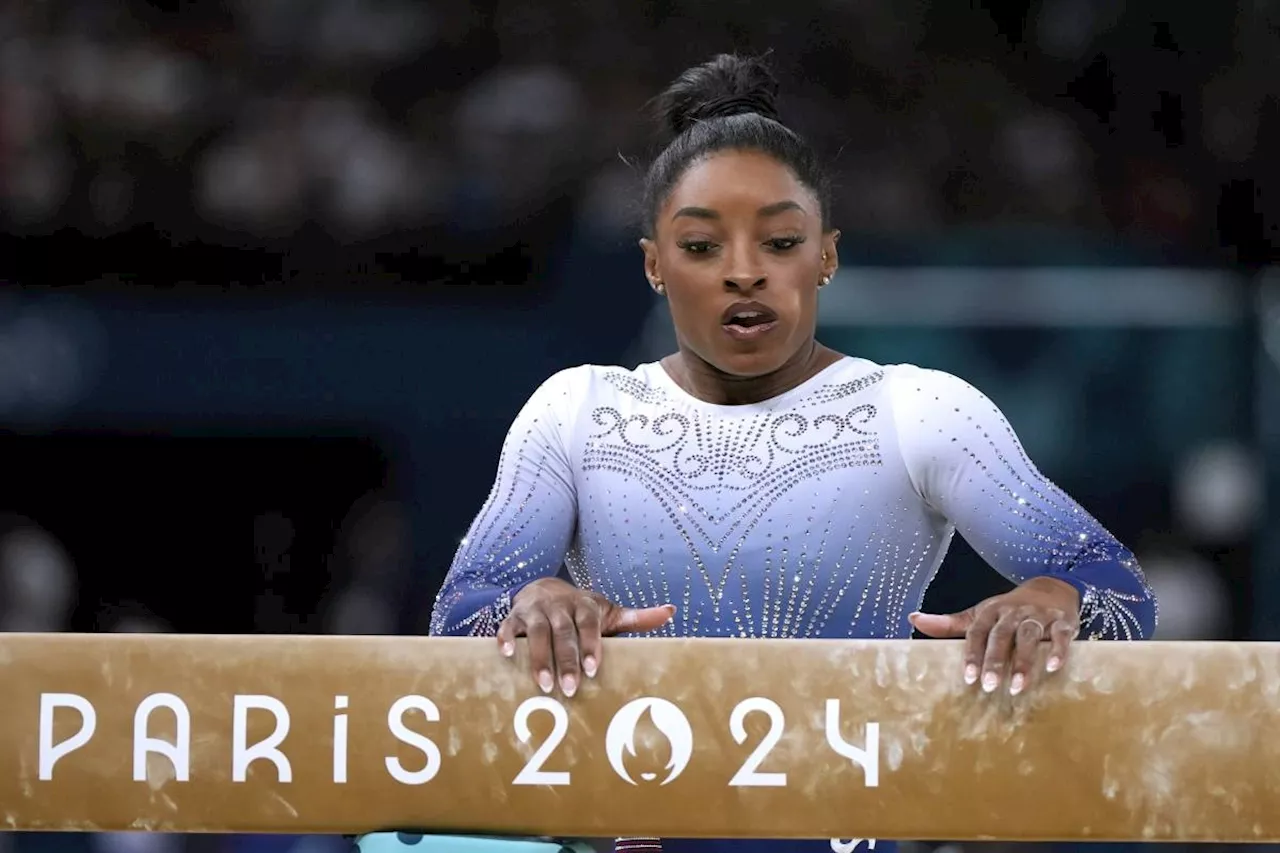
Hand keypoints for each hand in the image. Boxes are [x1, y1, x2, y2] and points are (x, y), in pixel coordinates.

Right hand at [496, 578, 674, 696]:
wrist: (545, 588)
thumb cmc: (582, 611)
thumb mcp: (608, 612)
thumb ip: (636, 618)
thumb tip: (670, 612)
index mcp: (584, 606)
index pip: (588, 624)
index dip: (591, 645)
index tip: (593, 669)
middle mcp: (559, 606)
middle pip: (563, 632)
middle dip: (566, 660)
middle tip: (569, 688)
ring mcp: (536, 610)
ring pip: (536, 632)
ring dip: (538, 658)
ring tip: (544, 685)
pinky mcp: (515, 616)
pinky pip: (507, 626)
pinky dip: (505, 638)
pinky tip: (504, 655)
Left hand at [908, 577, 1080, 694]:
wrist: (1050, 588)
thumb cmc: (1008, 610)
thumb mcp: (979, 614)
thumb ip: (949, 623)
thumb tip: (914, 619)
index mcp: (990, 612)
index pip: (977, 633)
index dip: (972, 655)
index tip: (967, 678)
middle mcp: (1012, 612)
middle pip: (1001, 636)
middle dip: (994, 661)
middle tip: (990, 687)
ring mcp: (1038, 616)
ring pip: (1029, 637)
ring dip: (1023, 661)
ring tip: (1018, 686)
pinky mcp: (1062, 621)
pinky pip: (1061, 635)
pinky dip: (1058, 650)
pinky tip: (1052, 667)